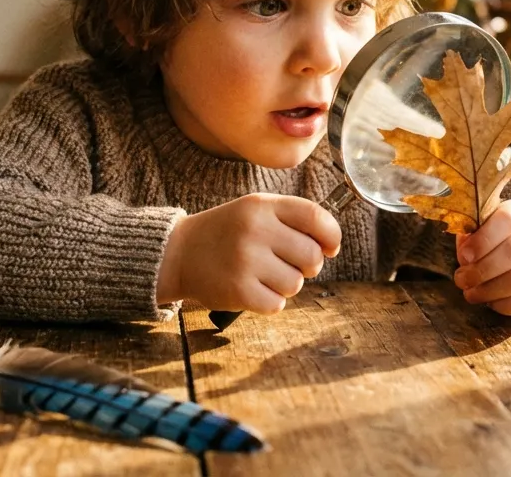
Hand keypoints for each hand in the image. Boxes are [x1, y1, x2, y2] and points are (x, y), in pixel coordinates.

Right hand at [157, 193, 340, 313]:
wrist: (178, 253)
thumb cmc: (227, 233)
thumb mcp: (255, 211)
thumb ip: (293, 220)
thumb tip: (331, 245)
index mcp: (263, 206)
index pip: (316, 218)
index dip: (332, 236)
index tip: (329, 248)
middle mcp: (255, 230)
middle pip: (312, 257)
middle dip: (306, 266)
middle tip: (285, 264)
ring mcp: (246, 261)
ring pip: (296, 284)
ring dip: (285, 285)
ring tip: (262, 275)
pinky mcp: (238, 290)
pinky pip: (277, 304)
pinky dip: (269, 302)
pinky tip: (252, 289)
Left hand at [453, 198, 510, 315]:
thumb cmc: (501, 239)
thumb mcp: (486, 227)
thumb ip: (472, 235)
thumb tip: (464, 253)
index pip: (507, 220)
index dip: (483, 240)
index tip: (464, 257)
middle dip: (482, 269)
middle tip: (461, 279)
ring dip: (489, 290)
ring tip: (471, 293)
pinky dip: (503, 305)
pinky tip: (490, 302)